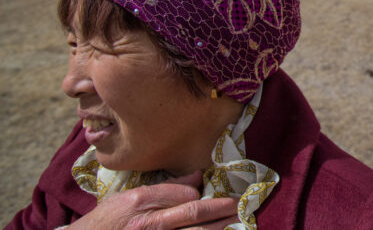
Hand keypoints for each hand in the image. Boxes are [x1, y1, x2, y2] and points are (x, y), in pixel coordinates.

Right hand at [67, 170, 237, 229]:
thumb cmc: (106, 221)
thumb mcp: (128, 198)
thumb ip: (164, 188)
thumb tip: (197, 177)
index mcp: (140, 203)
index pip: (182, 196)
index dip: (200, 196)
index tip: (209, 195)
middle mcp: (148, 224)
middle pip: (192, 215)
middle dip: (219, 210)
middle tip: (238, 206)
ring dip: (216, 229)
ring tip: (236, 222)